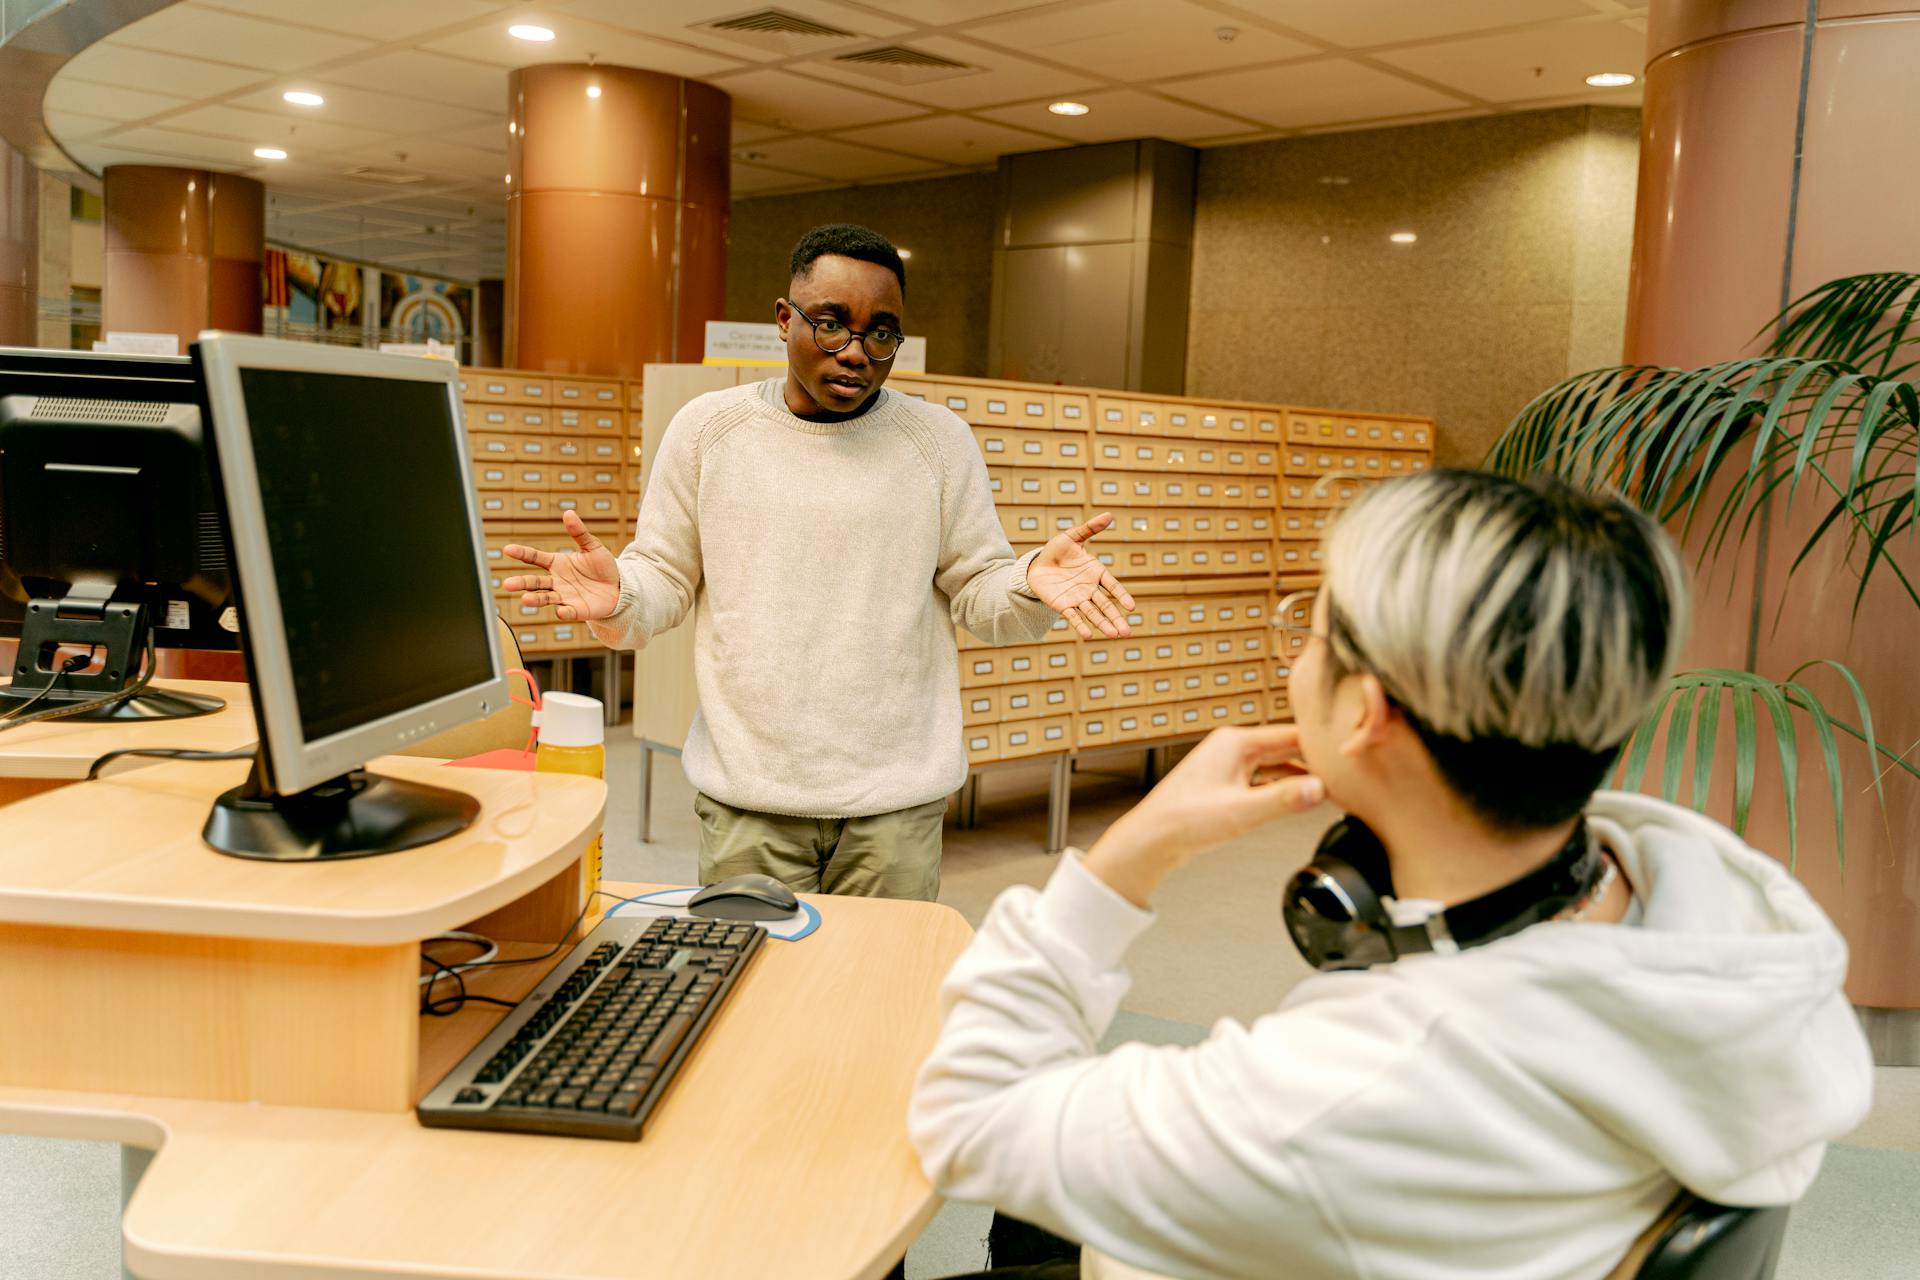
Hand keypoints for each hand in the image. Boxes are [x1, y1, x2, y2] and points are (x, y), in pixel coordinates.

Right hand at [502, 510, 622, 621]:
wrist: (618, 588)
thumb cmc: (602, 566)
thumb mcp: (592, 546)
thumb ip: (579, 532)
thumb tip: (568, 513)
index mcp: (557, 563)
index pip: (535, 557)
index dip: (522, 553)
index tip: (508, 549)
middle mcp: (556, 581)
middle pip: (534, 582)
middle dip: (521, 583)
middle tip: (507, 584)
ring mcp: (565, 596)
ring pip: (545, 598)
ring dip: (535, 599)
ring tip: (524, 600)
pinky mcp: (577, 610)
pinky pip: (568, 611)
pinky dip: (564, 612)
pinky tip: (560, 611)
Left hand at [1026, 512, 1135, 638]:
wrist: (1037, 564)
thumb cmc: (1057, 550)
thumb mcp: (1072, 537)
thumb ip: (1089, 529)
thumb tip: (1109, 515)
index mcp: (1096, 572)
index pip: (1112, 586)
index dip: (1121, 595)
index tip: (1131, 607)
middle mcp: (1089, 588)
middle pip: (1105, 605)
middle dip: (1116, 618)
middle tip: (1127, 632)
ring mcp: (1077, 598)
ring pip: (1093, 613)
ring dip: (1103, 624)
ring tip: (1114, 635)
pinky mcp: (1063, 605)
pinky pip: (1073, 616)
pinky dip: (1081, 625)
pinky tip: (1088, 635)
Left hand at [1083, 726, 1325, 906]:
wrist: (1152, 840)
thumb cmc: (1184, 821)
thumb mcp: (1243, 811)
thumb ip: (1284, 799)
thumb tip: (1321, 788)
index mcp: (1236, 742)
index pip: (1292, 735)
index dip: (1322, 747)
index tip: (1348, 755)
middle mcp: (1232, 748)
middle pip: (1286, 748)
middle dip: (1315, 762)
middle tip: (1348, 775)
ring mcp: (1228, 765)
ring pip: (1276, 765)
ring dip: (1300, 777)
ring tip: (1330, 789)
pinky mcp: (1225, 784)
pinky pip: (1263, 779)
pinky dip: (1282, 788)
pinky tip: (1298, 800)